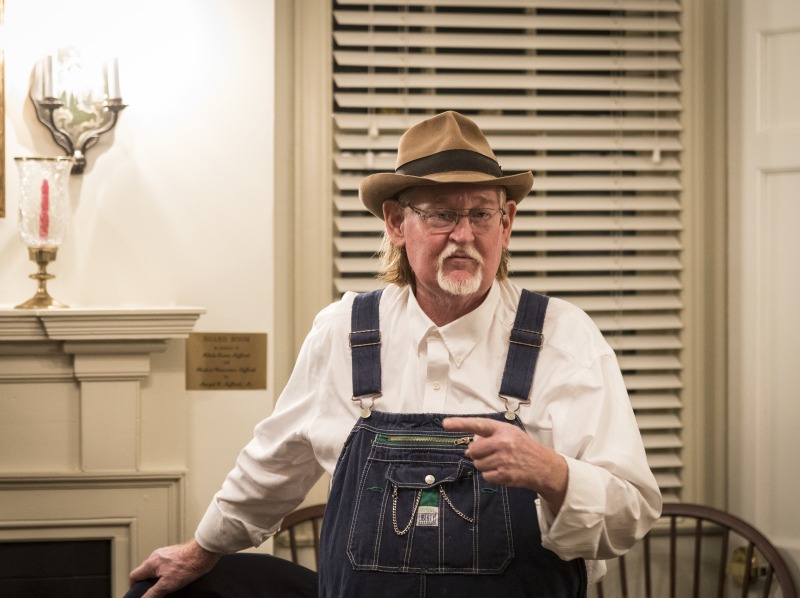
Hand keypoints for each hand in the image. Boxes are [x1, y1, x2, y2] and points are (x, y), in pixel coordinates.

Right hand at [129, 540, 220, 597]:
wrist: (203, 553)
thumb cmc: (187, 566)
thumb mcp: (167, 585)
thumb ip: (153, 593)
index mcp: (151, 563)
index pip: (134, 575)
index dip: (133, 586)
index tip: (137, 592)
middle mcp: (156, 555)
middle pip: (145, 571)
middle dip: (147, 582)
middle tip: (153, 591)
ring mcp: (166, 553)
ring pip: (156, 567)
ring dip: (158, 576)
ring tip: (166, 585)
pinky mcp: (175, 552)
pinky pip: (166, 563)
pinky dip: (167, 571)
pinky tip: (176, 576)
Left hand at [443, 416, 568, 511]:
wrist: (545, 467)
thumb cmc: (524, 448)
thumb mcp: (510, 434)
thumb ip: (490, 436)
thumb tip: (469, 449)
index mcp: (503, 430)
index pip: (478, 425)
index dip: (460, 424)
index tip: (445, 424)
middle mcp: (502, 443)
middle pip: (474, 450)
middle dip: (478, 454)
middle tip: (491, 454)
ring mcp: (503, 459)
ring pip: (478, 464)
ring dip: (484, 465)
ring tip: (500, 462)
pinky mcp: (504, 475)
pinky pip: (485, 476)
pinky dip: (491, 476)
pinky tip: (502, 471)